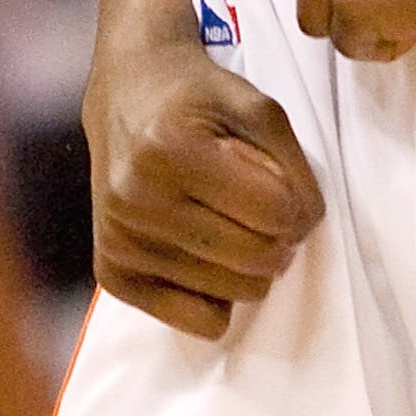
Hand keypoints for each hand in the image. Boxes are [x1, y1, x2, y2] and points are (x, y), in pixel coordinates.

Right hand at [83, 29, 323, 338]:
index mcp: (171, 148)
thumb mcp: (259, 108)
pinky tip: (210, 255)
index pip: (274, 211)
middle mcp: (136, 198)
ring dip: (253, 267)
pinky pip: (198, 323)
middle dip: (281, 239)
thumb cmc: (198, 99)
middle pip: (255, 258)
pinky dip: (219, 296)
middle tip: (268, 213)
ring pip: (232, 295)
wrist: (127, 93)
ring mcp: (119, 241)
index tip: (291, 192)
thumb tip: (304, 226)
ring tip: (235, 227)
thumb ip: (294, 165)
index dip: (300, 205)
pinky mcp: (111, 274)